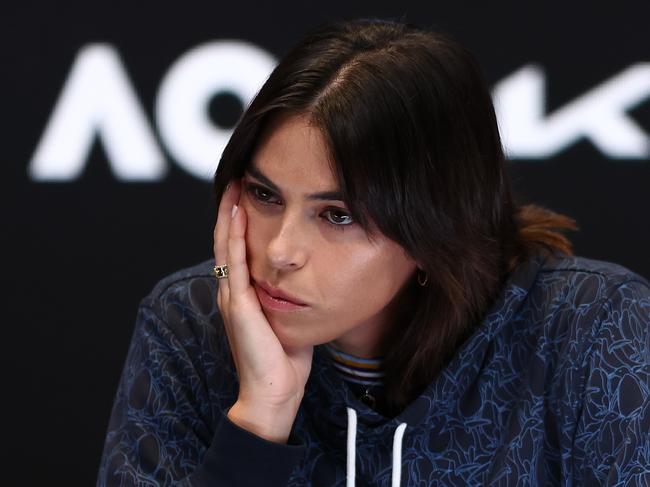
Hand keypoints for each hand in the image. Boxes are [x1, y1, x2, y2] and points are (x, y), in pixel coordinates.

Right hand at [213, 179, 312, 442]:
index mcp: (242, 294)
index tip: (248, 193)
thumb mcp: (286, 318)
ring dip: (229, 213)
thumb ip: (288, 297)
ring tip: (235, 184)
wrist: (274, 390)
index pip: (237, 249)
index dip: (239, 221)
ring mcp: (231, 296)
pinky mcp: (237, 304)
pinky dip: (234, 235)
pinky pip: (234, 262)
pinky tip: (237, 213)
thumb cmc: (283, 358)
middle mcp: (231, 291)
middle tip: (238, 177)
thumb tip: (308, 277)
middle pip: (226, 240)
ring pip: (226, 244)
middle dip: (231, 208)